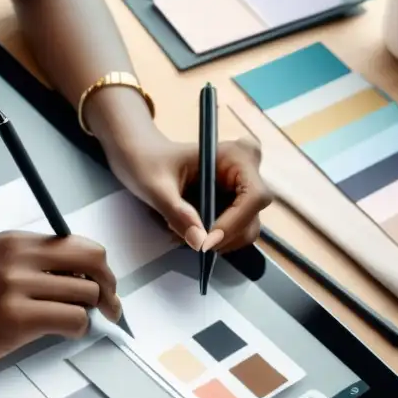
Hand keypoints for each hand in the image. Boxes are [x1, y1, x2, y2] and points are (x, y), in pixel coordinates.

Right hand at [0, 231, 121, 376]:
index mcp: (13, 240)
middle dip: (109, 286)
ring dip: (90, 313)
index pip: (78, 243)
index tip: (102, 285)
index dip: (98, 267)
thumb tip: (82, 276)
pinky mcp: (16, 318)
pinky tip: (62, 333)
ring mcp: (15, 286)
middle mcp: (16, 257)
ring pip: (87, 293)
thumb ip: (31, 263)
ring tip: (74, 323)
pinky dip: (78, 330)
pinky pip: (73, 320)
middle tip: (110, 307)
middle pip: (93, 260)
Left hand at [106, 131, 271, 253]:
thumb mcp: (155, 185)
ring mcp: (243, 191)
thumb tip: (199, 239)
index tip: (207, 241)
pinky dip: (212, 240)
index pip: (254, 196)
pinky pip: (233, 234)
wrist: (144, 159)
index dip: (235, 222)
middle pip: (252, 218)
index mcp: (237, 156)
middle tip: (187, 238)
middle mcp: (248, 172)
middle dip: (221, 235)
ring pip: (244, 231)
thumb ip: (177, 211)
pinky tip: (188, 230)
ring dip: (214, 240)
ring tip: (182, 231)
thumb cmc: (148, 162)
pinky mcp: (235, 206)